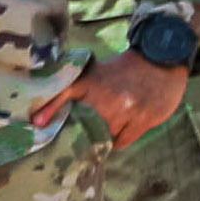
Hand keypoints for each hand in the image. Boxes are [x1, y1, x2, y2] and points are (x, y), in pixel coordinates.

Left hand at [43, 50, 190, 148]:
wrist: (161, 60)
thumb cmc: (125, 68)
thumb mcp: (94, 72)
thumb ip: (70, 92)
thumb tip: (41, 120)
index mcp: (90, 83)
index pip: (64, 99)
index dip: (51, 113)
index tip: (39, 125)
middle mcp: (106, 98)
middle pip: (85, 127)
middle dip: (81, 132)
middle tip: (80, 136)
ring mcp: (126, 110)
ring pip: (105, 137)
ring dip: (102, 138)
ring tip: (102, 133)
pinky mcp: (143, 119)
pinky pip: (123, 141)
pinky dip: (118, 140)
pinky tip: (119, 133)